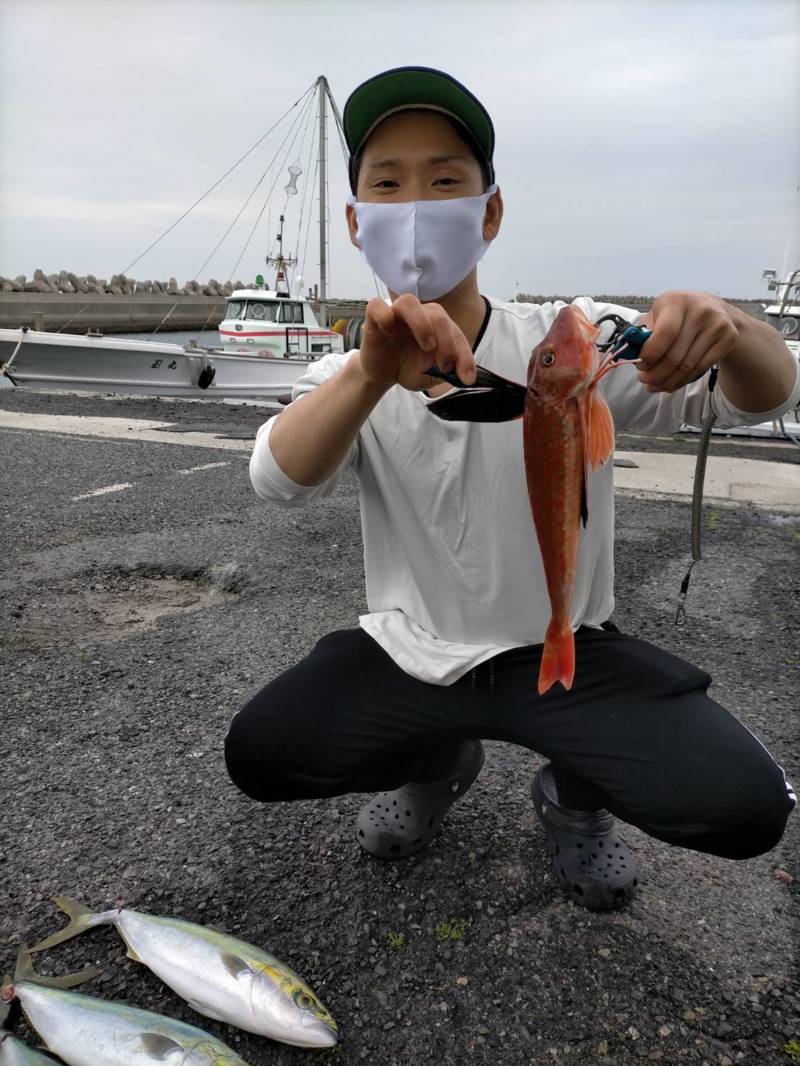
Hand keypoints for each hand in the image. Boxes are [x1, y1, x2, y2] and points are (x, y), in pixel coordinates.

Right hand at [357, 293, 475, 391]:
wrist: (382, 375)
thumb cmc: (408, 368)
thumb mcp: (431, 375)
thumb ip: (447, 372)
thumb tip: (466, 376)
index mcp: (436, 326)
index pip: (455, 333)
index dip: (464, 355)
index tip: (466, 377)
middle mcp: (419, 315)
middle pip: (437, 313)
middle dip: (447, 340)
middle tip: (445, 364)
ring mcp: (396, 314)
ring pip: (409, 302)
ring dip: (421, 323)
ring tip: (427, 346)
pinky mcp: (374, 318)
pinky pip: (377, 306)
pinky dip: (385, 316)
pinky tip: (389, 334)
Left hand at [638, 291, 739, 392]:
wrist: (715, 308)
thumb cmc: (679, 314)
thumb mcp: (659, 314)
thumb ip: (645, 332)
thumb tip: (632, 355)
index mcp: (676, 301)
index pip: (663, 334)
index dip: (649, 356)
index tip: (640, 366)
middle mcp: (699, 310)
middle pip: (674, 356)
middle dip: (655, 374)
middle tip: (645, 381)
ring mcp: (717, 324)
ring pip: (687, 366)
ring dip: (667, 381)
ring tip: (655, 386)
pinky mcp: (728, 338)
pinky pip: (701, 368)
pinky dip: (683, 381)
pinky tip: (671, 384)